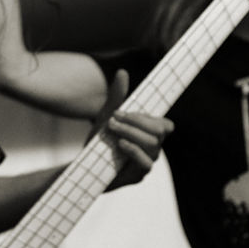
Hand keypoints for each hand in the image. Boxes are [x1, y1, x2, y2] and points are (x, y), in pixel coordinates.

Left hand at [91, 70, 172, 190]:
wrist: (84, 165)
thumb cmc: (100, 140)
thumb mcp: (106, 116)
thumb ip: (116, 98)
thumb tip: (122, 72)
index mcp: (149, 133)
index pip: (164, 124)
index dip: (147, 116)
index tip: (121, 111)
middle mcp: (153, 147)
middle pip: (160, 130)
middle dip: (137, 120)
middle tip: (114, 117)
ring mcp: (147, 161)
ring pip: (153, 144)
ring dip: (131, 132)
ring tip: (112, 128)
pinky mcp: (139, 175)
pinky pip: (146, 162)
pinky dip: (133, 150)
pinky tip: (120, 144)